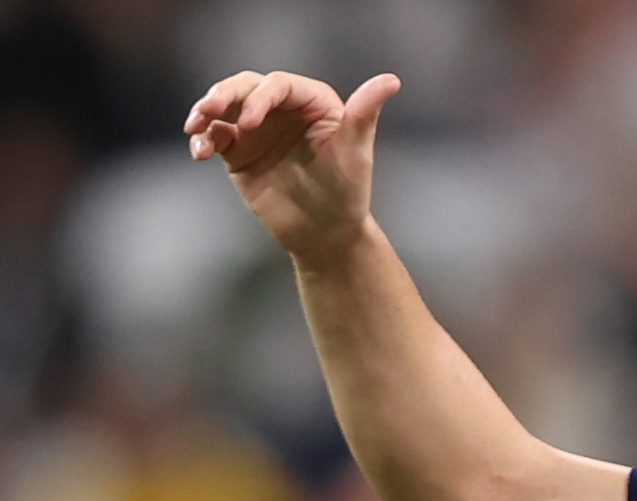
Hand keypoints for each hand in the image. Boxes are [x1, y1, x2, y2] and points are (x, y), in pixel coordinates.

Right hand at [185, 70, 400, 262]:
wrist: (325, 233)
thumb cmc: (347, 192)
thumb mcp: (355, 153)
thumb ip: (364, 114)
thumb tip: (391, 80)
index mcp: (312, 101)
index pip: (280, 85)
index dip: (261, 97)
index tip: (251, 122)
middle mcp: (283, 108)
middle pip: (246, 87)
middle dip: (224, 95)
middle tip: (209, 110)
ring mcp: (258, 128)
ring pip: (224, 107)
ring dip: (205, 111)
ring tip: (195, 127)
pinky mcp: (239, 151)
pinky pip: (215, 136)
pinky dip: (203, 140)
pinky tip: (200, 152)